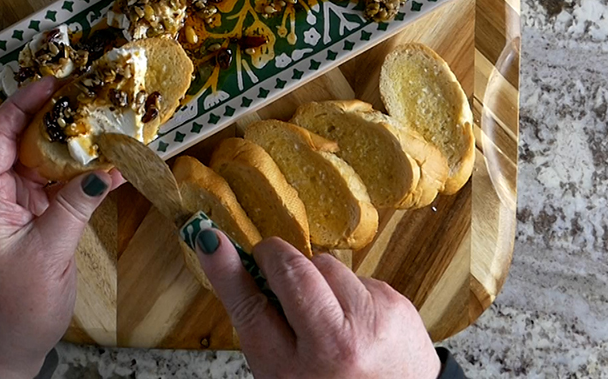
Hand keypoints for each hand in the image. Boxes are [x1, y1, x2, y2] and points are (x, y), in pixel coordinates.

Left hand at [0, 78, 123, 378]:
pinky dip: (76, 169)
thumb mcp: (48, 252)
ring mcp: (11, 202)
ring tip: (98, 118)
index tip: (52, 84)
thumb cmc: (18, 303)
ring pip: (37, 157)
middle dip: (48, 115)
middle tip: (84, 93)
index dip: (20, 105)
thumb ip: (77, 205)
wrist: (12, 342)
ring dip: (66, 140)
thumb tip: (108, 168)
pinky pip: (53, 180)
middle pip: (16, 139)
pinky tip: (104, 159)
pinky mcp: (31, 213)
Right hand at [195, 232, 440, 378]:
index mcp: (292, 372)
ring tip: (324, 313)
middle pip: (292, 271)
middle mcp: (335, 346)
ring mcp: (371, 322)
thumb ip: (260, 322)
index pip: (250, 307)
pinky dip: (348, 289)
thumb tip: (224, 258)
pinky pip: (357, 275)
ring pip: (325, 264)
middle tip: (269, 265)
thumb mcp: (282, 372)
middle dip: (275, 258)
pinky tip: (354, 319)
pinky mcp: (397, 306)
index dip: (226, 270)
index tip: (210, 241)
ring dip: (317, 278)